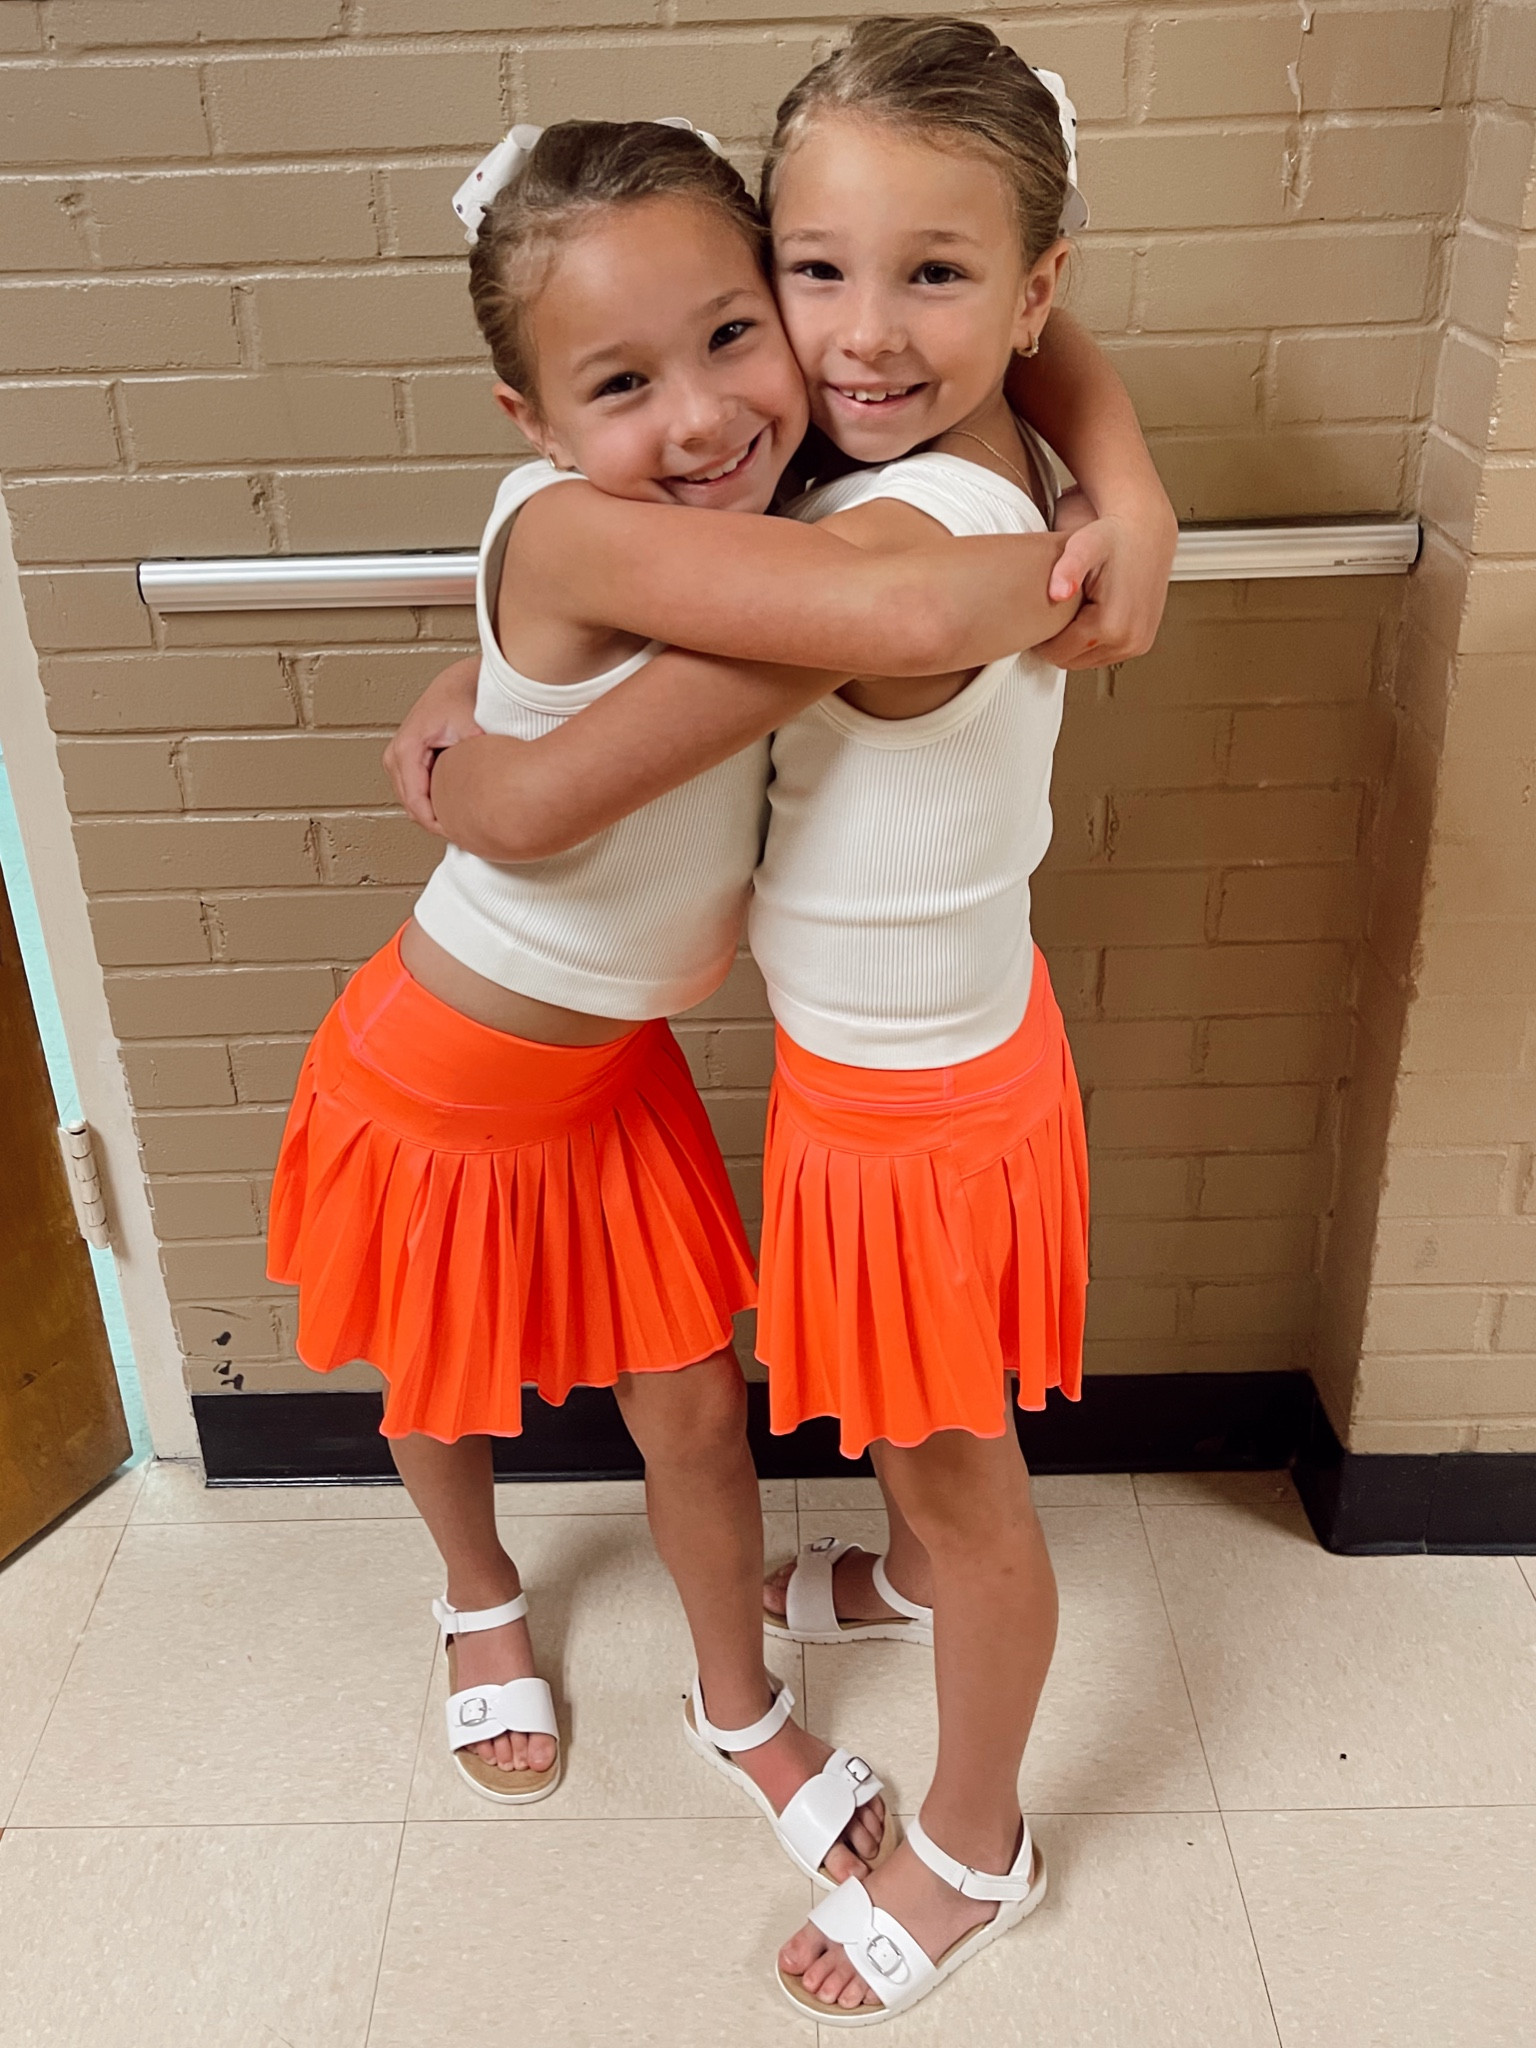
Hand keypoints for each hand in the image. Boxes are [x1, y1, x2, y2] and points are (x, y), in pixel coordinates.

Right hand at [382, 655, 481, 833]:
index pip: (415, 802)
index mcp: (407, 749)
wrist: (458, 684)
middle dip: (435, 823)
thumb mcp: (472, 729)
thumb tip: (489, 784)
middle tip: (464, 834)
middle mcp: (395, 755)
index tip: (456, 835)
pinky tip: (452, 806)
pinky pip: (414, 792)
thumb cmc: (461, 700)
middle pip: (410, 806)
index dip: (436, 824)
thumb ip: (476, 756)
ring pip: (411, 802)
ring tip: (460, 822)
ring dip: (433, 814)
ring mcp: (396, 759)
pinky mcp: (405, 761)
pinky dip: (431, 803)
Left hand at [1037, 498, 1178, 670]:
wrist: (1146, 531)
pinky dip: (1091, 643)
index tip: (1037, 616)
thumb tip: (1058, 593)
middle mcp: (1129, 640)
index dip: (1042, 637)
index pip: (1058, 653)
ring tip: (1073, 613)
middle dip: (1058, 642)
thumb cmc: (1113, 537)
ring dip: (1074, 643)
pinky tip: (1088, 617)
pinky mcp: (1141, 643)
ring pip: (1086, 661)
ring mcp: (1138, 644)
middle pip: (1072, 661)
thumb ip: (1068, 568)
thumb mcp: (1084, 546)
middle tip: (1056, 612)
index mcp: (1112, 625)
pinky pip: (1103, 655)